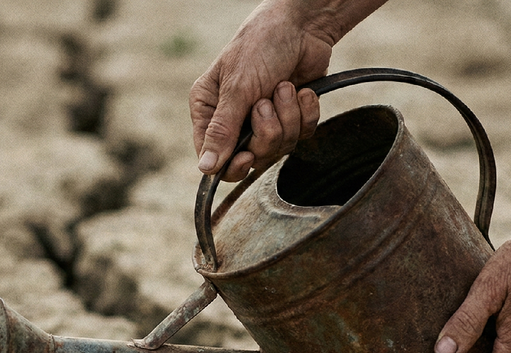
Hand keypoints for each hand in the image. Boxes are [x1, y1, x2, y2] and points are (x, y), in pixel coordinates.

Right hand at [190, 0, 332, 181]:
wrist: (302, 25)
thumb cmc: (260, 47)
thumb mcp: (237, 89)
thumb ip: (222, 131)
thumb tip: (205, 168)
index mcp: (209, 110)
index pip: (212, 157)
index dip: (232, 164)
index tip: (248, 156)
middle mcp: (234, 118)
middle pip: (251, 157)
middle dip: (267, 131)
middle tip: (266, 104)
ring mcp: (264, 119)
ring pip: (279, 146)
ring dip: (287, 116)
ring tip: (285, 88)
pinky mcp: (291, 116)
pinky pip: (302, 134)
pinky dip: (305, 112)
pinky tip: (302, 91)